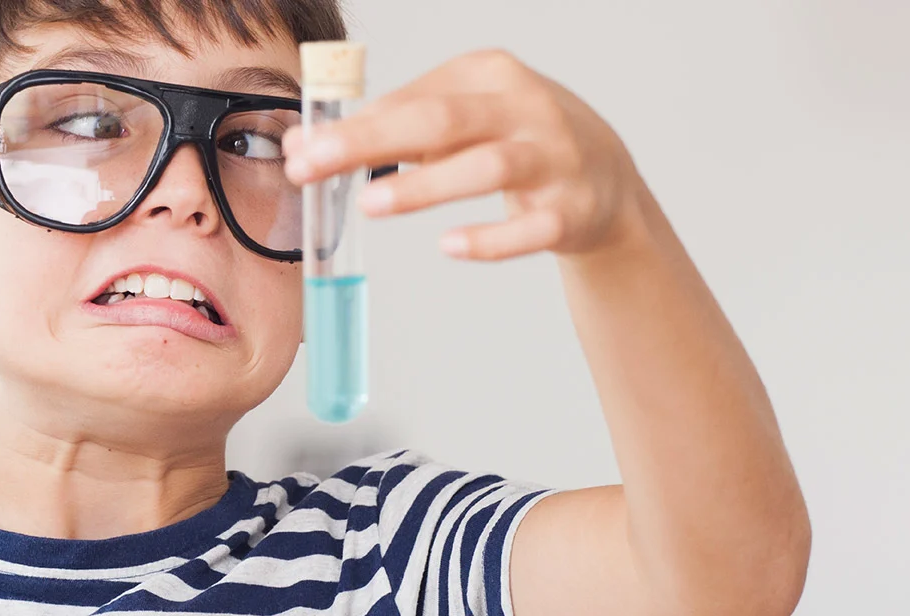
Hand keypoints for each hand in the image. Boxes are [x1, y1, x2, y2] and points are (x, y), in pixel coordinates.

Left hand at [283, 49, 647, 260]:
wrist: (607, 177)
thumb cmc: (514, 140)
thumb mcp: (460, 121)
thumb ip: (388, 131)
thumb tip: (304, 146)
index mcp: (489, 75)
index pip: (412, 98)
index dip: (352, 125)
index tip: (302, 151)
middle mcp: (526, 107)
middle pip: (440, 120)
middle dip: (370, 141)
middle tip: (313, 165)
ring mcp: (554, 158)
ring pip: (486, 167)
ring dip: (425, 186)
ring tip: (370, 203)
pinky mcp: (573, 210)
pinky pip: (531, 228)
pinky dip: (491, 239)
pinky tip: (449, 246)